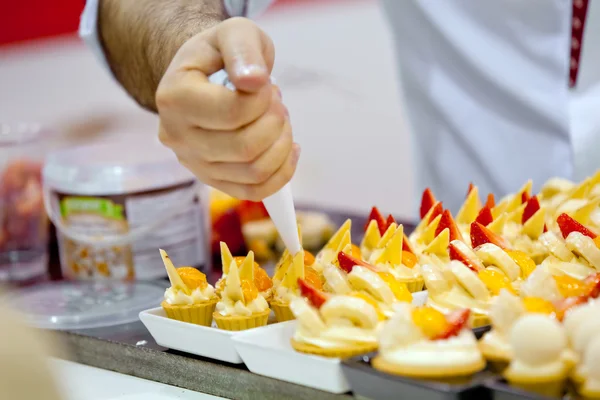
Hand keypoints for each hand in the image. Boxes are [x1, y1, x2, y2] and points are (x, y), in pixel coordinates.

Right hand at [156, 18, 299, 200]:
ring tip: (279, 120)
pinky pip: (254, 191)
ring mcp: (193, 163)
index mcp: (174, 98)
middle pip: (245, 147)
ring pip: (253, 172)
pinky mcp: (212, 180)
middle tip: (276, 102)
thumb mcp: (232, 34)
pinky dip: (282, 172)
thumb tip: (254, 81)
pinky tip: (288, 148)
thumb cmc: (219, 55)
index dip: (264, 98)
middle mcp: (177, 137)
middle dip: (275, 122)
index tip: (266, 83)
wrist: (202, 76)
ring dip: (282, 144)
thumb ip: (242, 49)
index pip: (234, 112)